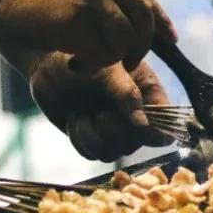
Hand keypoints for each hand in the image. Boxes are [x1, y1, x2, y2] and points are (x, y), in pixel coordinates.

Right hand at [0, 0, 175, 70]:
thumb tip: (121, 10)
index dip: (159, 20)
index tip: (169, 38)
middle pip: (144, 15)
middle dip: (143, 44)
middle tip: (131, 62)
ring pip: (127, 37)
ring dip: (115, 58)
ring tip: (91, 62)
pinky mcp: (77, 19)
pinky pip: (104, 52)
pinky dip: (95, 65)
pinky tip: (75, 64)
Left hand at [29, 53, 172, 161]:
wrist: (48, 63)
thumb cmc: (82, 56)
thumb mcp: (108, 69)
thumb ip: (127, 94)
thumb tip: (144, 125)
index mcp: (148, 94)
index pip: (164, 123)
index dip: (155, 132)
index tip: (136, 126)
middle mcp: (134, 115)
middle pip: (136, 142)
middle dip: (114, 130)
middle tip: (99, 112)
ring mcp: (113, 129)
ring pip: (113, 153)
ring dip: (93, 136)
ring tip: (82, 114)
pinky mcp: (92, 138)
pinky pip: (92, 155)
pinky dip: (81, 140)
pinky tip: (75, 119)